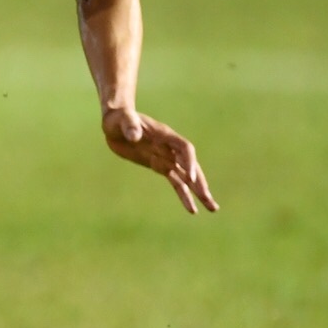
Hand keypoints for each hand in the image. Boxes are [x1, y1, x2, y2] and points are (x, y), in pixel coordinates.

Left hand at [102, 108, 216, 213]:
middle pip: (191, 166)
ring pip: (187, 177)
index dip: (189, 162)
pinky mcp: (159, 165)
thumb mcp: (122, 121)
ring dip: (199, 192)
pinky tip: (192, 209)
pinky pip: (176, 181)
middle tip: (208, 199)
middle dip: (200, 182)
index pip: (184, 149)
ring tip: (212, 208)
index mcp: (165, 135)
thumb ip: (130, 127)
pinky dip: (184, 194)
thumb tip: (134, 136)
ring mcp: (166, 157)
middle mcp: (170, 147)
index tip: (190, 178)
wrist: (116, 123)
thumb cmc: (119, 119)